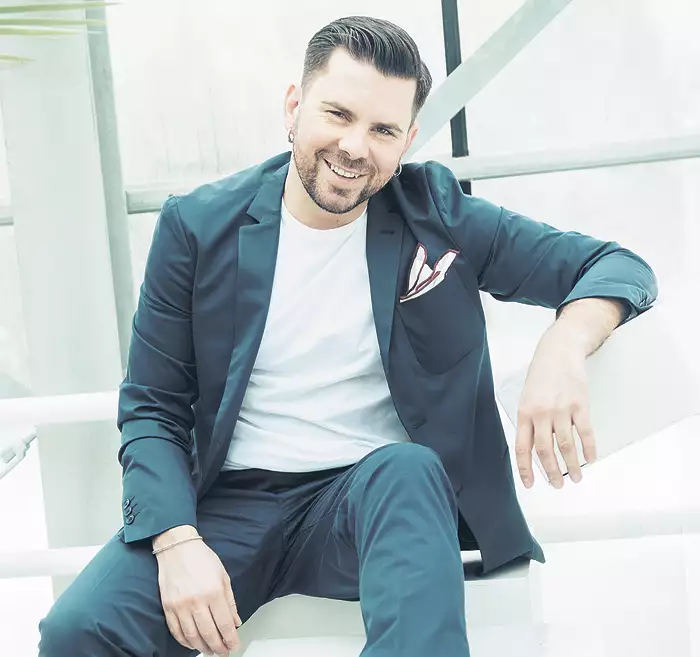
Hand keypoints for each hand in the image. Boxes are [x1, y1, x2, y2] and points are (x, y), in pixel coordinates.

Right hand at [155, 532, 241, 654]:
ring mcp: (180, 606)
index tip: (234, 645)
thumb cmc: (202, 559)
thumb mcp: (223, 576)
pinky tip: (193, 644)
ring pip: (192, 636)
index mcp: (214, 592)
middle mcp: (197, 601)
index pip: (224, 623)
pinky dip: (185, 642)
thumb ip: (230, 601)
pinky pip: (176, 631)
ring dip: (202, 647)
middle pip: (209, 634)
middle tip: (224, 652)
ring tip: (210, 651)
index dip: (230, 639)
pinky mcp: (168, 607)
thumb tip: (236, 622)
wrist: (177, 548)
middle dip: (218, 647)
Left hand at [515, 325, 596, 488]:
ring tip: (576, 478)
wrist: (558, 351)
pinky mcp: (580, 405)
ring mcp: (561, 409)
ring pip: (566, 446)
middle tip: (557, 485)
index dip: (526, 469)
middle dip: (551, 472)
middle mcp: (541, 413)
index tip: (530, 484)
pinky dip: (588, 449)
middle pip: (545, 451)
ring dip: (572, 466)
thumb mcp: (527, 396)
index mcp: (524, 412)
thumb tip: (536, 448)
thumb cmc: (540, 375)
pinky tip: (590, 459)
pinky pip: (585, 432)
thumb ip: (530, 420)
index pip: (522, 447)